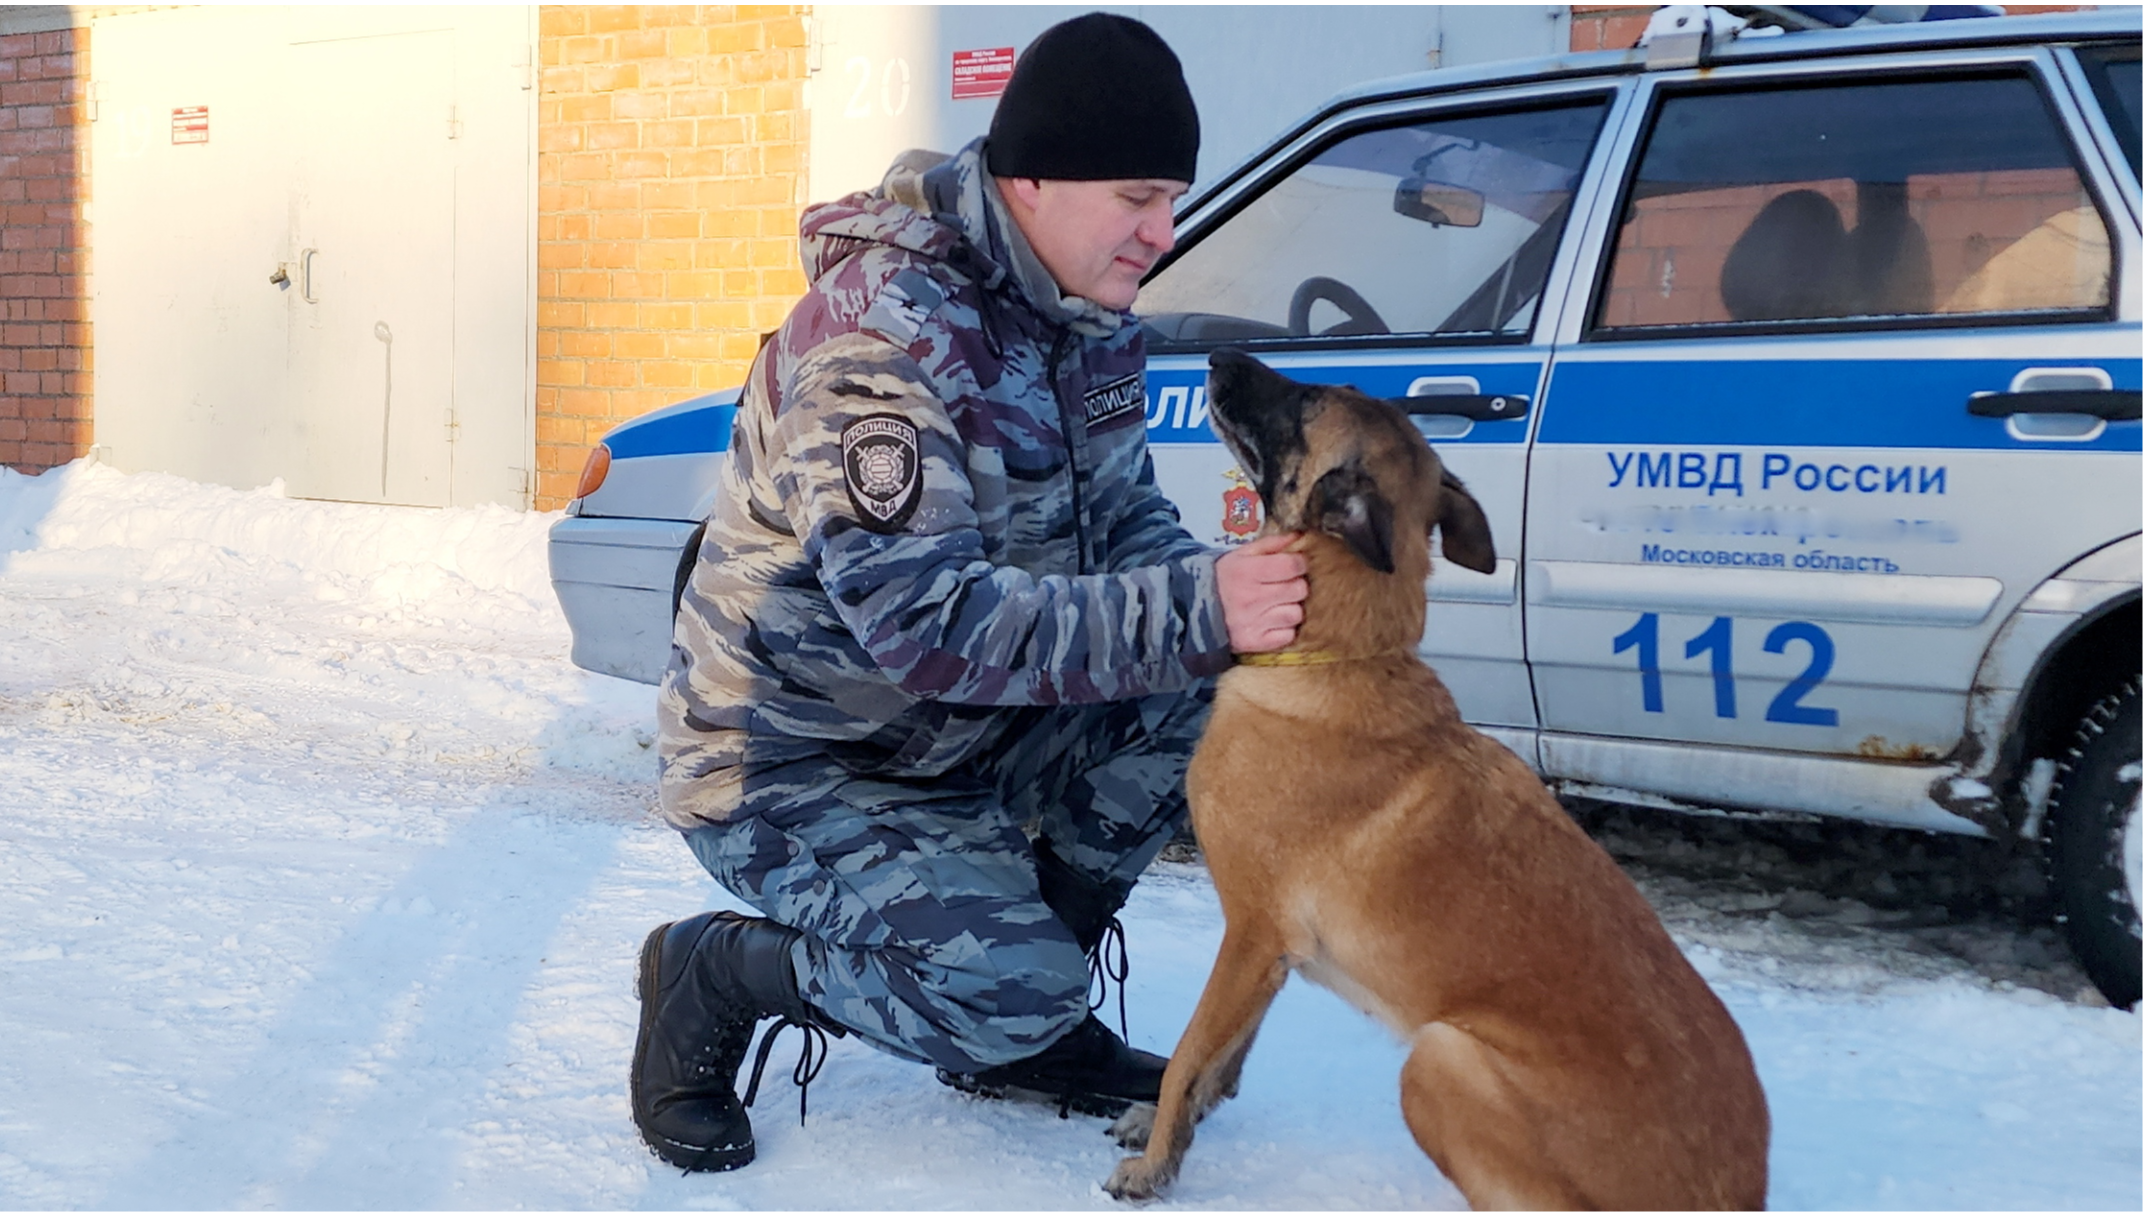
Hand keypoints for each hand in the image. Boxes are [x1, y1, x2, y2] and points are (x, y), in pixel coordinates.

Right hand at [1215, 533, 1307, 653]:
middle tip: (1285, 585)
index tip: (1294, 565)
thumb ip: (1270, 544)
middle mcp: (1250, 598)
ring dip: (1291, 608)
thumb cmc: (1223, 578)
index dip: (1299, 563)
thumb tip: (1299, 536)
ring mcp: (1252, 623)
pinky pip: (1287, 636)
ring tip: (1278, 604)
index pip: (1292, 565)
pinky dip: (1284, 629)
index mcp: (1247, 572)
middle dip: (1296, 585)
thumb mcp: (1241, 555)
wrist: (1194, 608)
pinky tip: (1273, 621)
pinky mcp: (1253, 642)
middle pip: (1299, 590)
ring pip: (1296, 614)